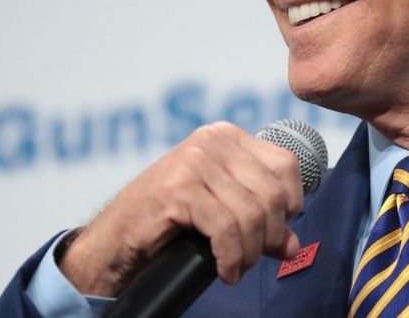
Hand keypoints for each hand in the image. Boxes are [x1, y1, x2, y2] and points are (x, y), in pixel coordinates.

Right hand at [58, 121, 304, 295]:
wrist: (114, 239)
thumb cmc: (168, 225)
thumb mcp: (221, 214)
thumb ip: (259, 222)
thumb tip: (294, 245)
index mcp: (225, 136)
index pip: (285, 164)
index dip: (291, 203)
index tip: (277, 231)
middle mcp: (210, 141)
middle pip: (272, 192)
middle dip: (270, 235)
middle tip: (254, 258)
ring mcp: (193, 162)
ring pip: (251, 213)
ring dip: (250, 251)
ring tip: (237, 267)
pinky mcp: (178, 189)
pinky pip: (225, 229)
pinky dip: (231, 257)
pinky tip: (225, 271)